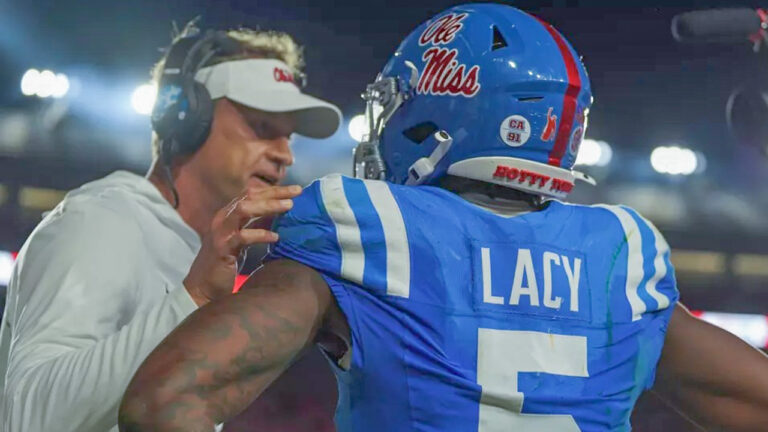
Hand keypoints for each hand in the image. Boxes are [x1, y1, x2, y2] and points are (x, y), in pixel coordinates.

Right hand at [184, 185, 301, 305]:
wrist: (202, 288)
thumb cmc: (225, 264)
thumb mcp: (243, 239)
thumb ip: (257, 224)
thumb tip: (279, 213)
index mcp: (228, 215)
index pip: (251, 194)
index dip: (273, 190)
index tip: (295, 189)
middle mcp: (223, 218)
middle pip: (249, 196)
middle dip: (275, 193)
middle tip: (297, 191)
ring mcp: (221, 232)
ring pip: (244, 209)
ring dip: (268, 206)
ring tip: (288, 207)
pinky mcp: (222, 248)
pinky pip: (243, 236)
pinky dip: (260, 234)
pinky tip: (276, 237)